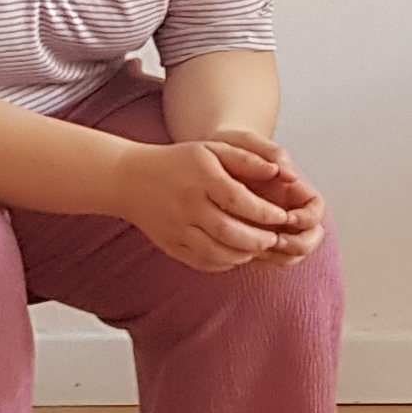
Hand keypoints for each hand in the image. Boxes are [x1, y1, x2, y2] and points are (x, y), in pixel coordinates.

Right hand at [116, 138, 303, 271]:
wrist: (130, 179)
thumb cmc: (178, 162)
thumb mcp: (212, 149)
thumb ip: (246, 160)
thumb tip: (279, 172)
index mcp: (200, 178)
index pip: (238, 200)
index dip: (264, 212)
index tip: (282, 216)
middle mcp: (187, 205)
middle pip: (229, 232)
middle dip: (258, 239)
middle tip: (275, 238)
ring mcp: (176, 229)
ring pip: (217, 252)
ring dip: (244, 254)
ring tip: (259, 248)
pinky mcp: (170, 245)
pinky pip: (201, 261)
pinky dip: (224, 263)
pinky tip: (236, 255)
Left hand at [195, 130, 330, 267]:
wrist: (205, 157)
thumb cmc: (230, 146)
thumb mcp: (247, 141)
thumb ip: (270, 154)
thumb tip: (289, 175)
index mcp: (292, 189)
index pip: (316, 210)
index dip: (308, 218)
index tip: (287, 218)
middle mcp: (287, 210)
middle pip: (311, 237)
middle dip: (298, 244)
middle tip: (274, 242)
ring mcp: (273, 227)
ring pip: (292, 253)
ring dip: (280, 256)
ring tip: (256, 250)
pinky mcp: (255, 238)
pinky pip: (269, 259)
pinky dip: (262, 261)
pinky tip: (243, 254)